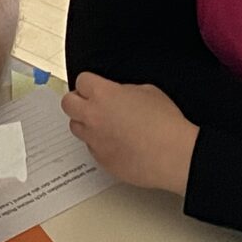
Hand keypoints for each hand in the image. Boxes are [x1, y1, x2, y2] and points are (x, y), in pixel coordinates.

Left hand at [61, 74, 197, 195]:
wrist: (173, 155)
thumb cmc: (165, 123)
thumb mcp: (147, 91)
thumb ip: (124, 90)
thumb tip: (118, 96)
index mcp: (103, 95)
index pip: (81, 81)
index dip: (90, 83)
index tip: (95, 87)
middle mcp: (93, 117)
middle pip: (67, 103)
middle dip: (77, 101)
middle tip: (91, 104)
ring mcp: (95, 140)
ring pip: (76, 127)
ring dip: (86, 123)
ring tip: (104, 125)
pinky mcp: (101, 160)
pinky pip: (92, 148)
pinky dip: (99, 143)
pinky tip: (117, 143)